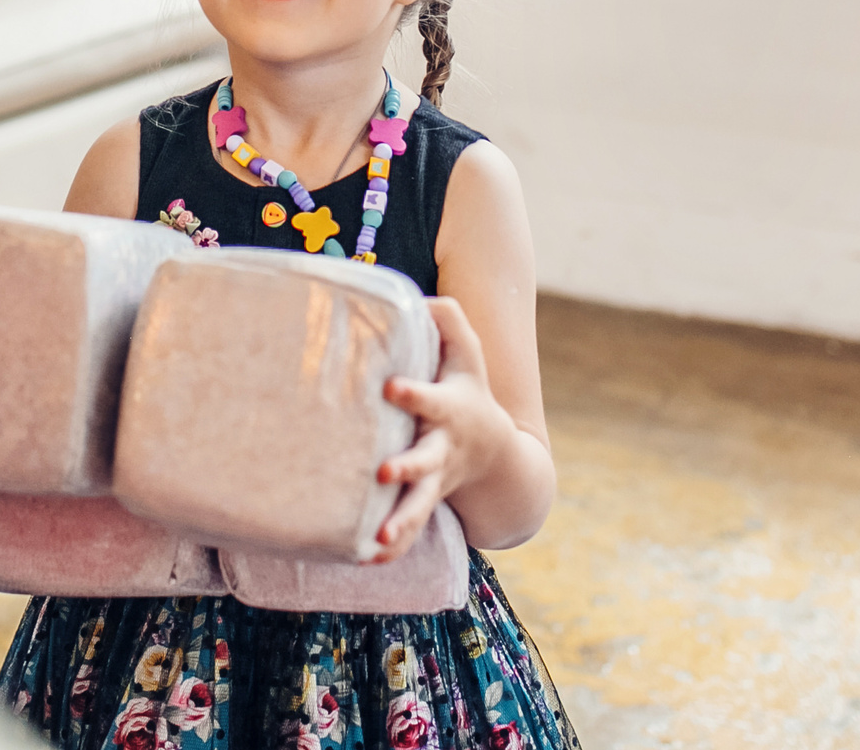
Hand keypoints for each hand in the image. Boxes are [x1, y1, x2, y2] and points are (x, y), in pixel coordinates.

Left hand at [373, 297, 518, 560]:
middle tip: (385, 472)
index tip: (390, 388)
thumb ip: (448, 319)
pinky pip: (410, 531)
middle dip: (407, 467)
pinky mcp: (422, 503)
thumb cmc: (466, 388)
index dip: (413, 393)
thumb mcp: (467, 350)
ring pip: (418, 505)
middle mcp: (441, 449)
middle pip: (426, 461)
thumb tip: (421, 299)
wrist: (492, 452)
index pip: (431, 398)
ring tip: (379, 539)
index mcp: (448, 409)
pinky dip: (394, 548)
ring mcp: (433, 481)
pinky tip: (367, 558)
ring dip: (401, 524)